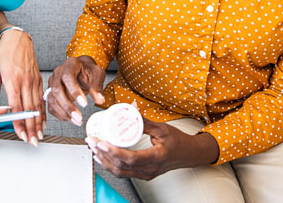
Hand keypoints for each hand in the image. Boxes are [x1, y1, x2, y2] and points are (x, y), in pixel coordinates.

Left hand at [0, 29, 43, 145]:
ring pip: (38, 106)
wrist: (18, 39)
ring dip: (39, 122)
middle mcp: (26, 82)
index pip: (17, 107)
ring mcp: (34, 81)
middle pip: (30, 110)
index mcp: (14, 80)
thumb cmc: (5, 53)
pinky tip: (43, 120)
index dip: (20, 122)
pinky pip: (42, 98)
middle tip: (33, 141)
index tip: (21, 134)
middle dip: (32, 128)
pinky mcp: (38, 79)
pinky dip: (43, 111)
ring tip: (39, 135)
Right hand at [47, 55, 105, 125]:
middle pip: (57, 89)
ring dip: (64, 113)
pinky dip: (60, 114)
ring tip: (77, 121)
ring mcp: (52, 82)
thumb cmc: (89, 71)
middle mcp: (58, 72)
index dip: (74, 91)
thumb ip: (97, 86)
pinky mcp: (51, 92)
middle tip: (79, 117)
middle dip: (67, 106)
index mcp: (70, 64)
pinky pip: (51, 105)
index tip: (84, 104)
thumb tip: (99, 100)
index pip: (68, 77)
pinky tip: (70, 118)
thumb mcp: (97, 74)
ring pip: (52, 99)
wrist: (82, 70)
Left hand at [85, 118, 219, 179]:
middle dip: (102, 154)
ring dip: (104, 161)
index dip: (112, 151)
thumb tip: (130, 108)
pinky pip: (124, 172)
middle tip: (91, 142)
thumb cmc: (179, 141)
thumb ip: (145, 121)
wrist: (190, 154)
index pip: (129, 158)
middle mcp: (150, 169)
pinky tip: (103, 157)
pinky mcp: (144, 174)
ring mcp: (146, 174)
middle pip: (121, 167)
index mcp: (155, 158)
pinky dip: (111, 165)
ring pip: (120, 172)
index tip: (99, 142)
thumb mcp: (162, 128)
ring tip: (94, 149)